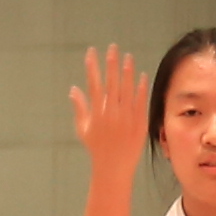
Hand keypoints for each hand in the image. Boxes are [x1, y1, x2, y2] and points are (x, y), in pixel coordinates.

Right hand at [70, 43, 150, 173]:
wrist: (114, 167)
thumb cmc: (96, 148)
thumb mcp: (83, 128)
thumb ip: (79, 108)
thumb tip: (73, 89)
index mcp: (97, 113)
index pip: (93, 84)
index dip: (92, 67)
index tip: (91, 52)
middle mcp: (112, 113)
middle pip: (112, 83)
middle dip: (111, 63)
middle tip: (113, 48)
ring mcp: (127, 117)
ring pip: (128, 89)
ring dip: (128, 71)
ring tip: (128, 57)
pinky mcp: (139, 122)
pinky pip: (141, 101)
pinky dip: (141, 88)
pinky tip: (142, 75)